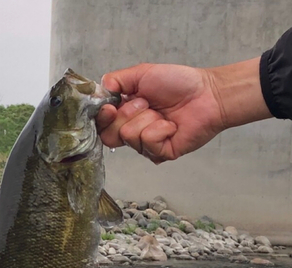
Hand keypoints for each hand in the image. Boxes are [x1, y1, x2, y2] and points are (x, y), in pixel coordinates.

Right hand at [97, 63, 224, 163]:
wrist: (206, 94)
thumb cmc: (178, 83)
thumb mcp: (141, 74)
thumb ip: (117, 80)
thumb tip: (100, 88)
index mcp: (125, 114)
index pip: (101, 125)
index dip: (103, 117)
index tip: (111, 106)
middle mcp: (133, 132)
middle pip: (110, 135)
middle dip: (127, 114)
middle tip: (146, 103)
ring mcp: (146, 145)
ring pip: (129, 136)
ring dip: (146, 118)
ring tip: (162, 113)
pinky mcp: (160, 154)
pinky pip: (148, 142)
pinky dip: (160, 128)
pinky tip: (171, 125)